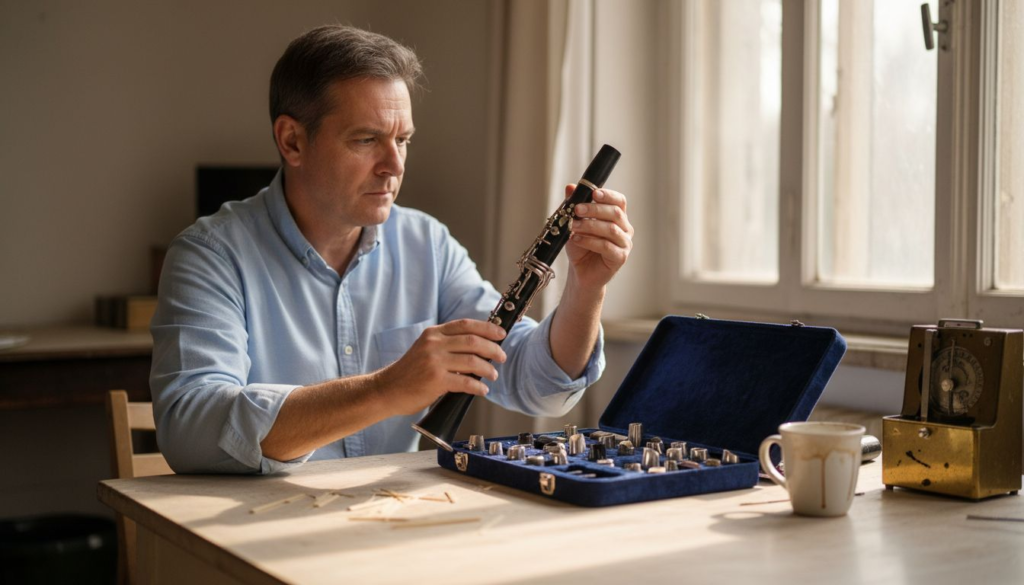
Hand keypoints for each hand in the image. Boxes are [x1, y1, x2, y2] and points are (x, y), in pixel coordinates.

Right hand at [374, 319, 507, 415]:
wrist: (387, 390)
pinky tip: (482, 390)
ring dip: (488, 369)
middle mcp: (434, 344)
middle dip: (493, 349)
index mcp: (433, 333)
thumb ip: (447, 345)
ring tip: (493, 375)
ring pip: (472, 361)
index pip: (466, 324)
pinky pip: (465, 382)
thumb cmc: (410, 373)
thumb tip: (480, 348)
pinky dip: (478, 387)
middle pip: (473, 341)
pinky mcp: (435, 380)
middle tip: (502, 357)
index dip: (487, 328)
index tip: (501, 334)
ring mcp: (434, 361)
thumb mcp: (426, 349)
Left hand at [565, 184, 633, 289]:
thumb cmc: (581, 246)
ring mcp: (625, 244)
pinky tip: (576, 239)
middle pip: (615, 213)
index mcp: (618, 217)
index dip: (608, 195)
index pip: (619, 201)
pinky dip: (589, 241)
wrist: (580, 272)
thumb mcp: (575, 223)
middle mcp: (625, 229)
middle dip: (594, 209)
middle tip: (577, 209)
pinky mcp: (620, 258)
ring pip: (611, 229)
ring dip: (589, 226)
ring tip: (572, 226)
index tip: (593, 193)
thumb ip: (574, 205)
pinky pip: (607, 246)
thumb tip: (570, 187)